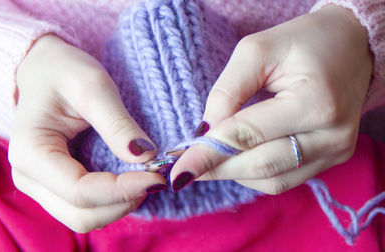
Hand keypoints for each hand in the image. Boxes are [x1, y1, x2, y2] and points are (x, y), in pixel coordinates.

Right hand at [8, 35, 165, 231]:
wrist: (46, 70)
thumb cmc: (63, 72)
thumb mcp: (93, 87)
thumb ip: (117, 124)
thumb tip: (146, 157)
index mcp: (31, 152)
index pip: (80, 191)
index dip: (122, 190)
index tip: (157, 176)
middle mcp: (30, 177)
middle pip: (82, 214)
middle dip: (123, 202)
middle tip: (155, 178)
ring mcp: (42, 184)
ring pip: (85, 217)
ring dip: (120, 205)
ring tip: (145, 178)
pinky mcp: (57, 184)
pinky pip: (87, 207)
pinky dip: (113, 201)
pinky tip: (131, 180)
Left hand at [170, 5, 372, 193]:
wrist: (352, 47)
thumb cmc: (304, 42)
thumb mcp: (256, 51)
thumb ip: (227, 92)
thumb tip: (206, 131)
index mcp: (315, 103)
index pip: (249, 136)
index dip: (208, 153)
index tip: (178, 169)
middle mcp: (331, 136)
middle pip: (260, 166)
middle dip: (216, 169)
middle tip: (184, 169)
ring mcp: (336, 152)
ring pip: (271, 181)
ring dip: (233, 174)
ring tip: (209, 161)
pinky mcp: (333, 159)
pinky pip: (284, 180)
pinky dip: (253, 174)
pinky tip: (236, 160)